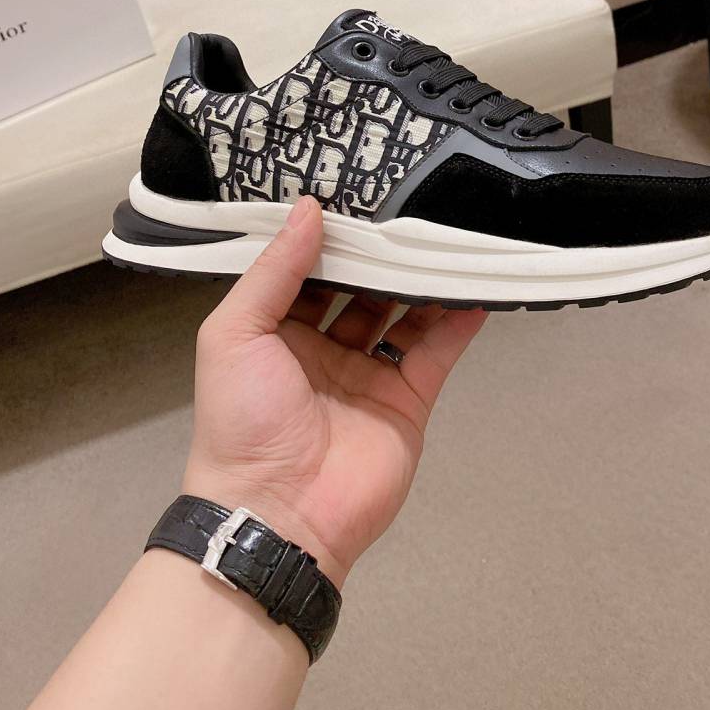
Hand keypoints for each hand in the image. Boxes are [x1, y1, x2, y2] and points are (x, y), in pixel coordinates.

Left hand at [183, 197, 486, 587]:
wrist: (278, 514)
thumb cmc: (242, 419)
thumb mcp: (235, 334)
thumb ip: (273, 271)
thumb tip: (309, 209)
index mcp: (278, 333)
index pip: (309, 272)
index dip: (331, 238)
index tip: (356, 195)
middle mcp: (324, 349)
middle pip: (362, 289)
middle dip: (381, 255)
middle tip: (409, 207)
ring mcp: (369, 375)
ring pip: (403, 315)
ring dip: (422, 281)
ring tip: (446, 237)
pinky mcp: (408, 400)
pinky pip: (436, 352)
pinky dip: (456, 322)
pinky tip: (474, 288)